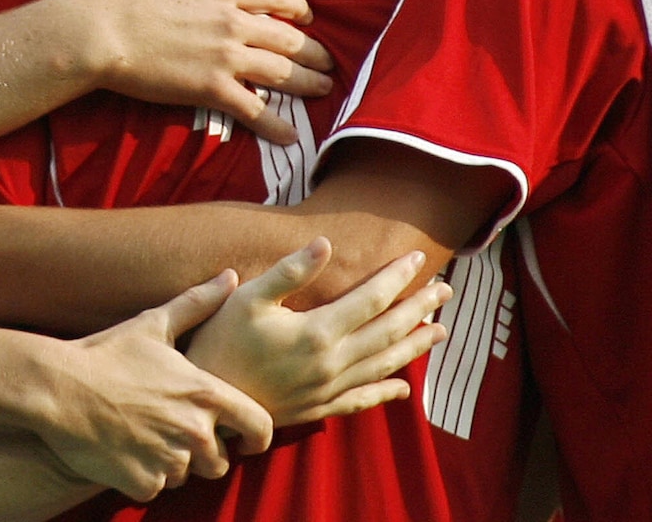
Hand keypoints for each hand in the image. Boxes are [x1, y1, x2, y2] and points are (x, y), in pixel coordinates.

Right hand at [36, 272, 272, 500]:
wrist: (57, 387)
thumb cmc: (105, 353)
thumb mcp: (153, 325)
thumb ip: (198, 305)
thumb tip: (230, 277)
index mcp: (205, 393)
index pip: (258, 427)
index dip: (256, 435)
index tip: (245, 439)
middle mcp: (194, 431)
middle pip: (220, 460)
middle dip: (202, 452)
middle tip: (172, 430)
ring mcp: (169, 460)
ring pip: (186, 475)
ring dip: (171, 463)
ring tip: (144, 436)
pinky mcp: (142, 482)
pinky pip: (154, 488)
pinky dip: (142, 476)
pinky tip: (124, 451)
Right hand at [75, 0, 333, 146]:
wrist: (99, 32)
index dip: (299, 7)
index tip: (309, 17)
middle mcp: (234, 21)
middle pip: (289, 36)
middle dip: (315, 49)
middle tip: (328, 60)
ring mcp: (226, 57)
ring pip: (282, 71)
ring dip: (308, 82)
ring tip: (324, 89)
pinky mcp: (212, 89)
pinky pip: (254, 109)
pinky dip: (276, 125)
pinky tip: (292, 136)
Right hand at [184, 238, 449, 425]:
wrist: (207, 399)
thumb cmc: (220, 340)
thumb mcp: (248, 298)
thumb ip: (289, 271)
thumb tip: (325, 242)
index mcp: (317, 331)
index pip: (371, 299)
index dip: (397, 277)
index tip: (419, 258)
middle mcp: (331, 364)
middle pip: (388, 332)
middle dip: (419, 308)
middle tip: (445, 289)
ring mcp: (327, 390)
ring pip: (383, 366)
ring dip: (414, 347)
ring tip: (440, 330)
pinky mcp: (318, 409)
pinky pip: (361, 401)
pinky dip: (386, 393)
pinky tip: (405, 389)